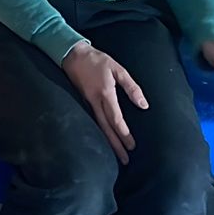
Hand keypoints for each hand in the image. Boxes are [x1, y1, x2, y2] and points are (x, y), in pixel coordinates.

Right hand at [61, 40, 146, 163]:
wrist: (71, 54)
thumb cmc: (97, 60)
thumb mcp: (117, 69)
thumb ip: (131, 87)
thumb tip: (143, 105)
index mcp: (105, 94)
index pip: (115, 118)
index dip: (124, 133)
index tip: (132, 146)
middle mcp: (94, 101)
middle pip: (106, 128)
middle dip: (116, 145)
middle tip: (125, 161)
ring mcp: (86, 102)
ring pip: (98, 126)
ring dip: (107, 142)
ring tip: (116, 155)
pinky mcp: (82, 101)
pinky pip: (92, 120)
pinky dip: (99, 132)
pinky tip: (103, 138)